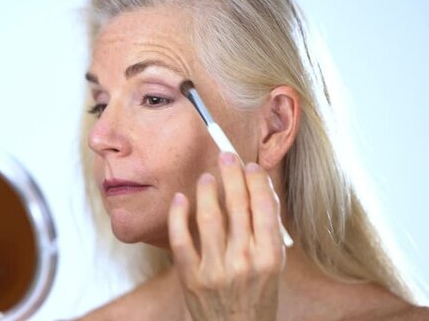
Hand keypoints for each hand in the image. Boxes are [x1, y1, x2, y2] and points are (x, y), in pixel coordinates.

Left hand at [168, 152, 285, 320]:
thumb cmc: (256, 296)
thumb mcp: (272, 266)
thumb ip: (266, 231)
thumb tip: (259, 189)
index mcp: (269, 258)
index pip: (263, 208)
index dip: (256, 181)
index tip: (249, 165)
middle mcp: (244, 262)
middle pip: (237, 206)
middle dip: (231, 175)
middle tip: (225, 155)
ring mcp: (215, 270)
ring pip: (209, 218)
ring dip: (207, 191)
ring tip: (206, 177)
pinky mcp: (190, 278)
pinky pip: (180, 239)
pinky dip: (178, 216)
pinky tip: (180, 199)